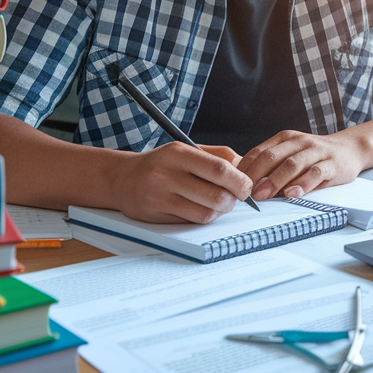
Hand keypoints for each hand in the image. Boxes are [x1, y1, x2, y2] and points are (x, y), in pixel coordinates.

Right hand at [110, 142, 251, 223]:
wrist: (125, 179)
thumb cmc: (163, 164)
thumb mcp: (187, 150)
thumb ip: (219, 157)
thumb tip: (248, 169)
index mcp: (178, 153)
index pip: (219, 169)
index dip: (239, 181)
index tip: (246, 186)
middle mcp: (167, 174)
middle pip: (216, 196)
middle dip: (232, 200)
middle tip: (234, 197)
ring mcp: (161, 197)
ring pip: (206, 213)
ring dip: (219, 211)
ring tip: (217, 203)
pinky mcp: (157, 215)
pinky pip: (192, 222)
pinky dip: (204, 218)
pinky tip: (201, 209)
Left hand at [238, 130, 367, 199]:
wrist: (350, 149)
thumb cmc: (315, 157)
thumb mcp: (292, 155)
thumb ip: (273, 166)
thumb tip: (246, 186)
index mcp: (285, 138)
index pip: (259, 151)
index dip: (245, 168)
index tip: (234, 185)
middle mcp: (299, 142)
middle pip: (272, 157)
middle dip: (256, 175)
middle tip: (244, 193)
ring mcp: (316, 151)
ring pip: (292, 164)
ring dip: (275, 181)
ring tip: (263, 195)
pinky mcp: (332, 164)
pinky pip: (316, 173)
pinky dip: (303, 184)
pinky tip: (293, 194)